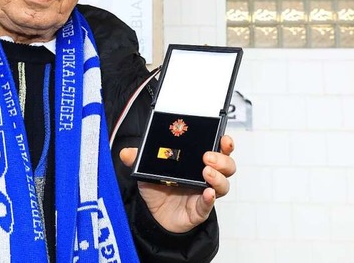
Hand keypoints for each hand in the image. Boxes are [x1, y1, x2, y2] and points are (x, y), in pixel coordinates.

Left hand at [119, 135, 235, 232]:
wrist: (153, 215)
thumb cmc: (157, 188)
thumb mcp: (146, 169)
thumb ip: (138, 159)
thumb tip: (126, 153)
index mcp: (197, 162)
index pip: (218, 150)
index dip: (225, 144)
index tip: (224, 138)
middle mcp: (205, 176)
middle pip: (227, 166)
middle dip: (222, 159)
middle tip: (208, 156)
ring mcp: (204, 193)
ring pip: (223, 185)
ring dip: (218, 177)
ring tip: (206, 172)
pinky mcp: (199, 210)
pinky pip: (208, 205)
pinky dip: (209, 199)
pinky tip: (207, 193)